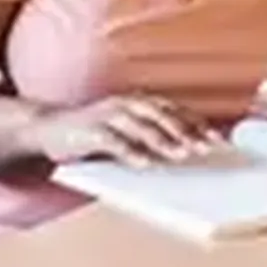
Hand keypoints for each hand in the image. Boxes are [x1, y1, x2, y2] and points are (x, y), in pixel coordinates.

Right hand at [21, 95, 221, 166]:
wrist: (46, 129)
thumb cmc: (93, 136)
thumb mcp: (125, 134)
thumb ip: (150, 141)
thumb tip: (185, 157)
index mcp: (139, 103)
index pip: (175, 111)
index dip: (198, 124)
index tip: (219, 140)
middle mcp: (125, 103)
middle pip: (162, 115)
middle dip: (185, 131)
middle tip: (205, 148)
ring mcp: (106, 114)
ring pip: (140, 125)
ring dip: (162, 140)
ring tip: (181, 155)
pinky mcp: (88, 130)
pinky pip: (113, 141)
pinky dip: (130, 151)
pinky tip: (144, 164)